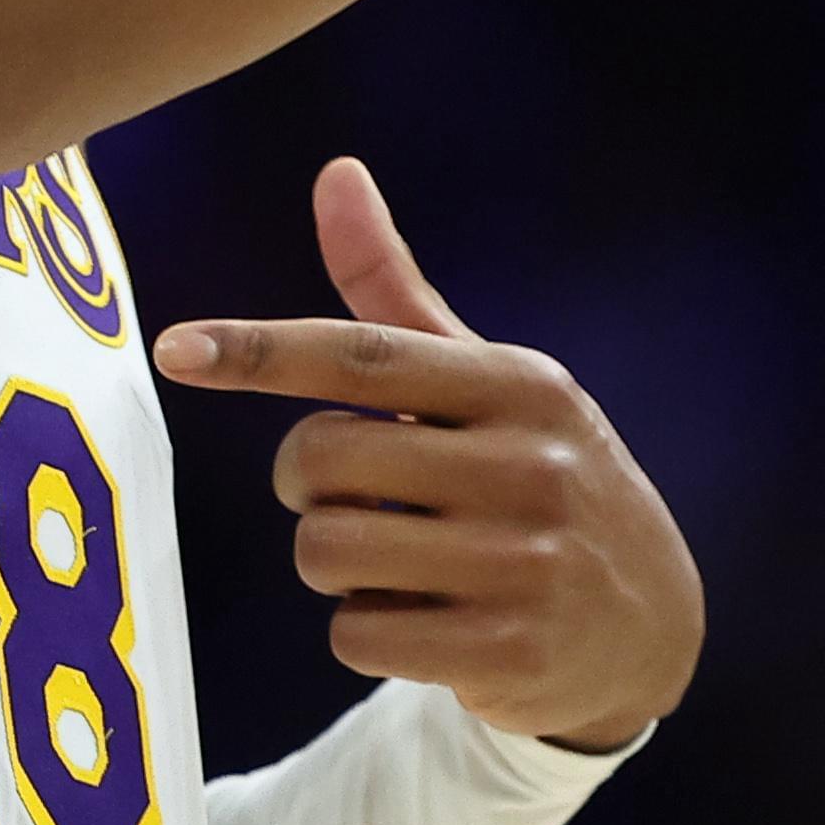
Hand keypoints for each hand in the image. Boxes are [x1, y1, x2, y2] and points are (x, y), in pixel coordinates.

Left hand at [153, 159, 703, 751]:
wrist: (651, 625)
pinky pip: (356, 637)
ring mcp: (524, 564)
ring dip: (333, 565)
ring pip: (326, 553)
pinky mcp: (509, 653)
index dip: (260, 350)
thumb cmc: (534, 477)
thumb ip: (395, 294)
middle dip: (306, 484)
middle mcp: (529, 465)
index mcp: (518, 383)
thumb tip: (336, 171)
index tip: (174, 349)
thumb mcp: (486, 382)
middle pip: (321, 461)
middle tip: (350, 497)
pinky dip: (366, 632)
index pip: (363, 355)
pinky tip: (428, 621)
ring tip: (398, 563)